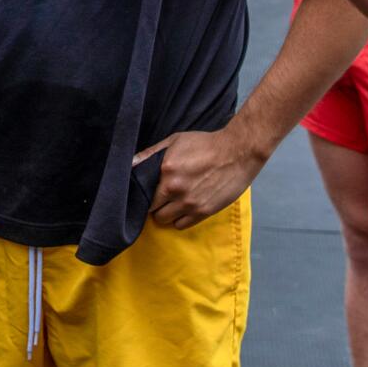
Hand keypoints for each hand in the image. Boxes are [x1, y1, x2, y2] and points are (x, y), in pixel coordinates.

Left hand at [134, 125, 262, 229]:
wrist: (237, 152)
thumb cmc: (206, 144)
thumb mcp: (175, 141)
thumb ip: (151, 153)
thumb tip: (130, 163)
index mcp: (166, 171)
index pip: (143, 192)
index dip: (143, 194)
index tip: (146, 193)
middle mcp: (175, 189)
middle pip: (152, 209)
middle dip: (153, 205)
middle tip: (159, 198)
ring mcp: (189, 202)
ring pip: (164, 219)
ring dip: (165, 214)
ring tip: (171, 204)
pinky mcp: (203, 212)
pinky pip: (181, 225)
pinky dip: (179, 220)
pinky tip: (183, 210)